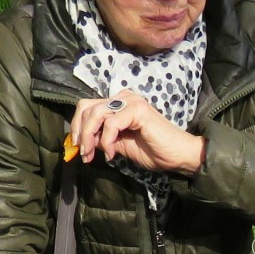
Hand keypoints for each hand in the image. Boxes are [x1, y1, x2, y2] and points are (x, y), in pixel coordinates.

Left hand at [70, 89, 205, 174]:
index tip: (78, 148)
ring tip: (94, 155)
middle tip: (84, 154)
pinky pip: (110, 123)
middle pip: (87, 107)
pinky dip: (107, 141)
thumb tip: (82, 141)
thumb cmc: (153, 151)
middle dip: (79, 132)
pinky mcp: (137, 109)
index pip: (88, 107)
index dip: (77, 126)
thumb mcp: (119, 145)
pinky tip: (113, 154)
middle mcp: (123, 97)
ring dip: (90, 137)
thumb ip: (101, 138)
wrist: (177, 156)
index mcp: (118, 103)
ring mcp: (131, 101)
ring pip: (96, 114)